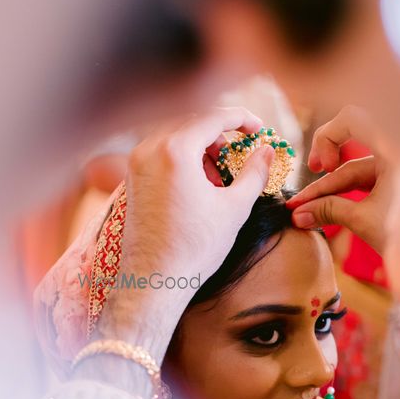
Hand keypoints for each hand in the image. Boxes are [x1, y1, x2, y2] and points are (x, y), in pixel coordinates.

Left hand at [94, 107, 273, 364]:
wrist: (155, 279)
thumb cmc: (195, 246)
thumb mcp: (235, 207)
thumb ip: (254, 172)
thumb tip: (266, 150)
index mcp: (176, 150)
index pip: (214, 118)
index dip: (242, 119)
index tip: (260, 128)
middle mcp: (150, 149)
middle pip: (194, 123)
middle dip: (223, 133)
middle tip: (246, 147)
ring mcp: (137, 163)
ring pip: (176, 136)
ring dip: (204, 145)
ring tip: (225, 168)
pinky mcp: (133, 178)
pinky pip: (162, 152)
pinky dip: (186, 157)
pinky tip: (203, 180)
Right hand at [287, 106, 393, 253]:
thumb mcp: (364, 220)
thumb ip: (328, 210)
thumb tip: (297, 214)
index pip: (353, 119)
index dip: (328, 137)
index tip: (321, 168)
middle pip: (352, 152)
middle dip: (326, 173)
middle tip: (306, 192)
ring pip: (359, 171)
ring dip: (333, 189)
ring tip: (307, 213)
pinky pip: (370, 181)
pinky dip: (350, 193)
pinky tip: (328, 210)